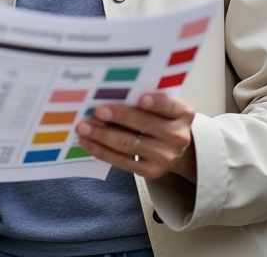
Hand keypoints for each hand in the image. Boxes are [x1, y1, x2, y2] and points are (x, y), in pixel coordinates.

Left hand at [74, 93, 196, 181]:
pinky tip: (88, 142)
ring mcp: (165, 157)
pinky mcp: (151, 172)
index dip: (155, 103)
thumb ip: (145, 100)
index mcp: (183, 114)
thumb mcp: (163, 107)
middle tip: (97, 111)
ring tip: (84, 127)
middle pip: (144, 124)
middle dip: (119, 116)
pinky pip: (122, 161)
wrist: (175, 150)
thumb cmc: (161, 119)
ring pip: (129, 144)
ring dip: (103, 135)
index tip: (140, 98)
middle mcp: (178, 136)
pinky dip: (102, 151)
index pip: (169, 106)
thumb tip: (109, 94)